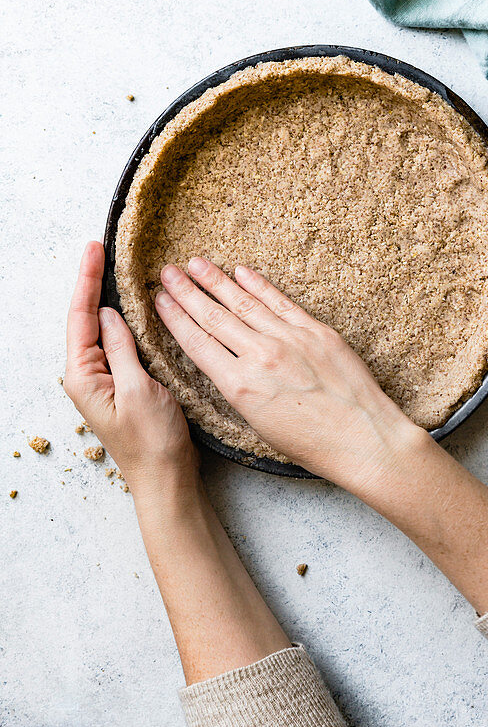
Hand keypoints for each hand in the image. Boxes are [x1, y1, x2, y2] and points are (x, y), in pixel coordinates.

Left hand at [65, 241, 198, 497]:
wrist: (166, 478)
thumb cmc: (153, 441)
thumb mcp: (138, 388)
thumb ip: (121, 348)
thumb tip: (109, 313)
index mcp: (84, 375)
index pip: (81, 317)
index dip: (87, 280)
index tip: (94, 249)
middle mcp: (88, 375)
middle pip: (85, 318)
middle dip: (92, 282)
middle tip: (99, 248)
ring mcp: (105, 379)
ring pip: (101, 329)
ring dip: (105, 297)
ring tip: (111, 267)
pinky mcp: (123, 382)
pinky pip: (118, 342)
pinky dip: (123, 319)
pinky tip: (131, 306)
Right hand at [154, 258, 421, 489]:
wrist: (363, 438)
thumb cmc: (313, 445)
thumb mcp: (260, 426)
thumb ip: (240, 390)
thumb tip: (225, 364)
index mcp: (241, 388)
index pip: (198, 343)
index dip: (175, 318)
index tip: (159, 299)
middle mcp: (260, 358)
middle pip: (215, 317)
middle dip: (188, 292)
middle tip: (167, 272)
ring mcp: (290, 340)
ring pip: (244, 303)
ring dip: (217, 281)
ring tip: (196, 264)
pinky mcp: (316, 331)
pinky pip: (281, 302)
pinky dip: (259, 286)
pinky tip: (242, 272)